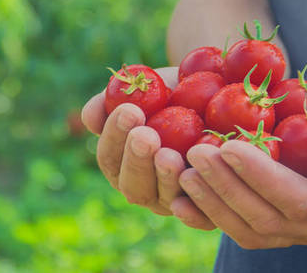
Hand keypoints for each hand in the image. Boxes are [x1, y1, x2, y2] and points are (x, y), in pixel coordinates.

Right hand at [81, 67, 215, 229]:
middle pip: (133, 186)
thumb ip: (110, 101)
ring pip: (164, 199)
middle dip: (137, 161)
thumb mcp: (141, 91)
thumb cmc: (170, 95)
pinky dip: (196, 203)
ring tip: (169, 155)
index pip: (110, 157)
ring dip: (165, 178)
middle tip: (145, 136)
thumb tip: (90, 118)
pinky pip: (200, 216)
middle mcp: (145, 188)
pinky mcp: (207, 209)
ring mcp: (175, 201)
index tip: (129, 111)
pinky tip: (197, 177)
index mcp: (121, 164)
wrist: (216, 98)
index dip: (115, 136)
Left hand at [172, 76, 306, 247]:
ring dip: (211, 203)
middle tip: (195, 153)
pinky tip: (178, 198)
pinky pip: (236, 227)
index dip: (262, 176)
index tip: (229, 145)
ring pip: (247, 230)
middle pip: (268, 219)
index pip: (301, 199)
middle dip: (227, 187)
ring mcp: (296, 231)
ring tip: (184, 171)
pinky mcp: (272, 224)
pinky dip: (206, 216)